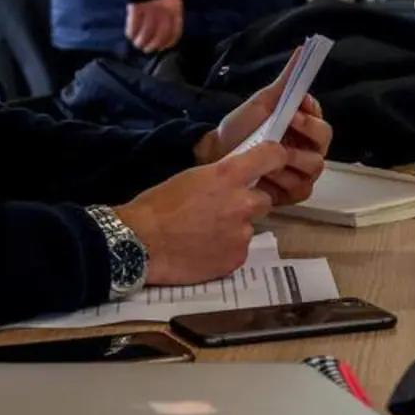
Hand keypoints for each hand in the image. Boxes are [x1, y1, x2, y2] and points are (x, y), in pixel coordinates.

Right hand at [114, 142, 286, 284]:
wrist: (139, 244)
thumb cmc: (157, 206)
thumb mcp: (191, 177)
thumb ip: (221, 177)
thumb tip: (236, 179)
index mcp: (228, 176)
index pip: (272, 156)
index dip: (275, 158)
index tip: (272, 162)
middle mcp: (242, 203)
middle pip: (264, 199)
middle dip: (248, 203)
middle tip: (222, 210)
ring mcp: (242, 233)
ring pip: (249, 227)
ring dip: (234, 229)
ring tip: (205, 234)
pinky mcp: (237, 259)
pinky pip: (239, 250)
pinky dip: (226, 250)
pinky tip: (203, 251)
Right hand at [125, 0, 183, 53]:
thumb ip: (171, 9)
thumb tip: (165, 26)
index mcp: (175, 8)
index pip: (175, 31)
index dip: (168, 43)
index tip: (162, 48)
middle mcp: (164, 10)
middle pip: (160, 35)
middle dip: (153, 45)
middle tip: (147, 49)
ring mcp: (150, 8)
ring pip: (147, 32)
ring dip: (141, 41)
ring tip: (138, 44)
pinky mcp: (136, 5)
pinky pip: (134, 24)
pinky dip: (132, 32)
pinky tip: (130, 35)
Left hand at [197, 49, 332, 205]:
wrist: (217, 154)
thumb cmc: (242, 128)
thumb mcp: (263, 101)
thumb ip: (287, 79)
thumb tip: (303, 50)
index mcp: (305, 129)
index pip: (322, 122)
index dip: (313, 115)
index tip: (298, 106)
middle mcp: (308, 151)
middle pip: (324, 144)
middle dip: (305, 133)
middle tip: (285, 127)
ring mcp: (301, 173)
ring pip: (314, 167)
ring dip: (290, 158)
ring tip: (268, 153)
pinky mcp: (291, 194)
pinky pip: (300, 189)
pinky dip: (283, 181)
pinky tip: (266, 174)